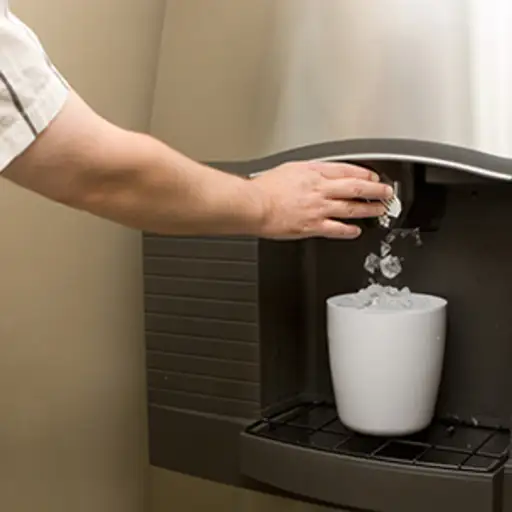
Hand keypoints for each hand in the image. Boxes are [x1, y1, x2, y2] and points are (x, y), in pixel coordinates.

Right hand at [249, 160, 392, 238]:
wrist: (255, 205)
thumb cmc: (265, 188)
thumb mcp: (290, 169)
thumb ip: (309, 171)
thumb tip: (321, 172)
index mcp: (314, 172)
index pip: (347, 170)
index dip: (365, 174)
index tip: (373, 177)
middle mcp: (320, 189)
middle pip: (355, 188)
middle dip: (375, 190)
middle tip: (387, 192)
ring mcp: (319, 209)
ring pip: (351, 208)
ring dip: (369, 209)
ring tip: (379, 210)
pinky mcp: (313, 226)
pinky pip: (337, 229)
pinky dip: (349, 231)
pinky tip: (356, 231)